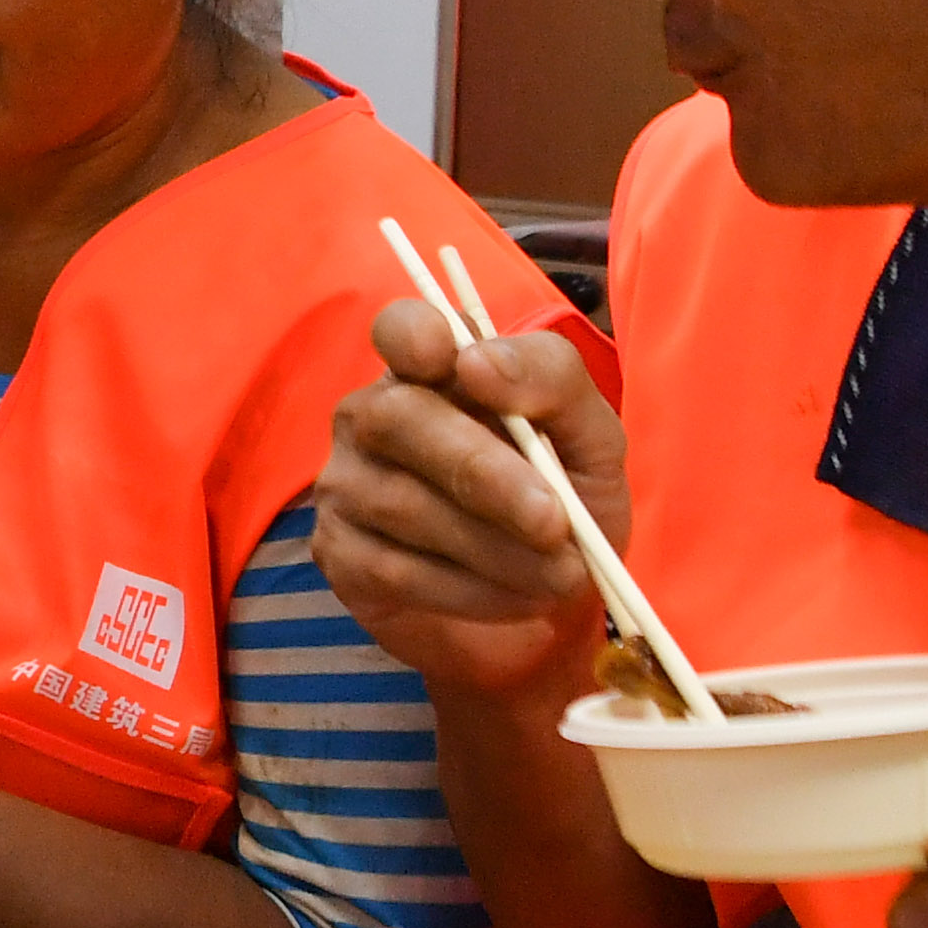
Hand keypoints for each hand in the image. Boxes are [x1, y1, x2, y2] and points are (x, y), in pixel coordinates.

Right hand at [310, 292, 630, 701]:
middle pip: (401, 418)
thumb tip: (480, 362)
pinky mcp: (338, 553)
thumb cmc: (564, 501)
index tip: (469, 369)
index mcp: (434, 371)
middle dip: (483, 473)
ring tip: (561, 575)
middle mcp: (373, 415)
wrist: (546, 600)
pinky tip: (516, 598)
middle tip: (554, 524)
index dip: (418, 337)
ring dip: (495, 548)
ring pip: (404, 504)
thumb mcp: (589, 438)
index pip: (399, 327)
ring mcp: (344, 483)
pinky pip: (396, 569)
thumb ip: (553, 382)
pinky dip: (471, 590)